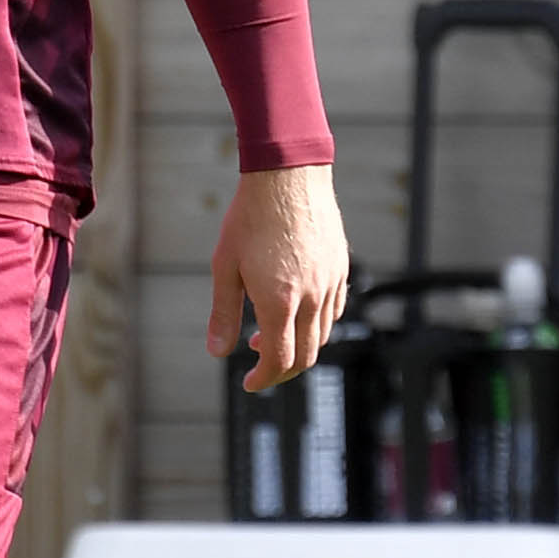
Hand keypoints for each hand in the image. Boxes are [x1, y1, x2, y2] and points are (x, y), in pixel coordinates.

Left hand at [209, 164, 350, 391]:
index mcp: (279, 301)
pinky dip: (317, 324)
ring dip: (298, 346)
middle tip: (260, 367)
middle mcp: (311, 297)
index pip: (279, 360)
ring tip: (270, 335)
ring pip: (323, 334)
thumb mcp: (225, 267)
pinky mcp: (340, 267)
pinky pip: (335, 310)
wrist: (287, 175)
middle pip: (306, 355)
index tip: (251, 382)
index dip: (264, 378)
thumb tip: (217, 351)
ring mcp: (330, 282)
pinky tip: (296, 313)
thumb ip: (223, 313)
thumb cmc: (251, 216)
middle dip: (282, 370)